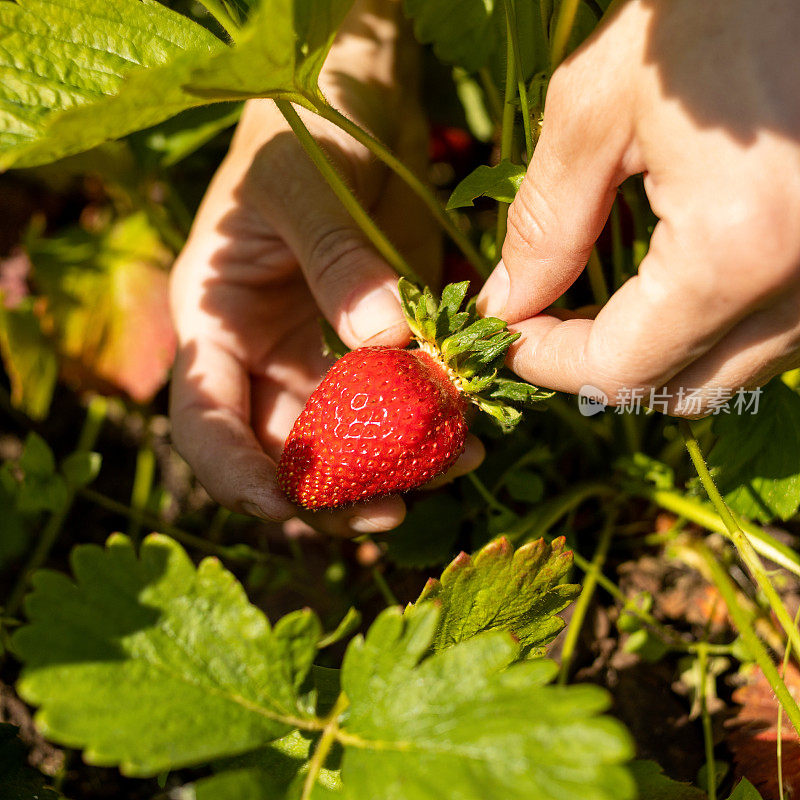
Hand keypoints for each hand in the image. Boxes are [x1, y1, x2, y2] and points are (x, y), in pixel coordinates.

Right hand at [169, 2, 481, 534]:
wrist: (353, 104)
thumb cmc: (298, 132)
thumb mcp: (299, 185)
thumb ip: (333, 261)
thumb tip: (384, 341)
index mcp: (216, 324)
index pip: (205, 420)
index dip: (235, 472)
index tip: (282, 504)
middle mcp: (265, 355)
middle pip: (286, 450)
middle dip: (333, 491)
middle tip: (389, 509)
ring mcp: (325, 356)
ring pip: (351, 441)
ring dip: (396, 466)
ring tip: (452, 464)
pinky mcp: (383, 347)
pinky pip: (401, 405)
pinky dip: (432, 426)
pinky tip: (469, 433)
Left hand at [478, 0, 799, 414]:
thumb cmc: (702, 6)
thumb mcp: (596, 109)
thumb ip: (544, 226)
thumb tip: (507, 305)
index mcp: (739, 250)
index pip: (621, 372)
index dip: (547, 363)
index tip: (505, 331)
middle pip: (681, 392)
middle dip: (599, 368)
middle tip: (545, 322)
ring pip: (731, 370)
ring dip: (655, 353)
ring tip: (596, 301)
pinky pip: (768, 330)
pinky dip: (705, 325)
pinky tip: (664, 278)